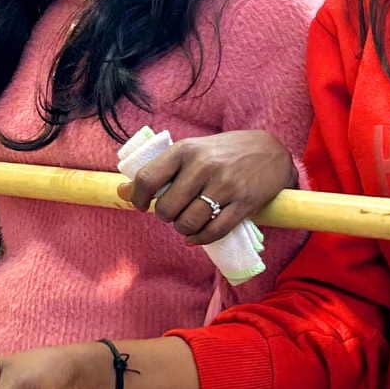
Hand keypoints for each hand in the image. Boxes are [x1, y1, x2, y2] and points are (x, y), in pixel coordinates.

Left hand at [120, 130, 296, 244]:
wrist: (270, 150)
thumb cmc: (222, 152)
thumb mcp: (190, 151)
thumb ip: (159, 170)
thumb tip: (119, 191)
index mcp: (185, 150)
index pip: (147, 179)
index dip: (139, 199)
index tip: (143, 205)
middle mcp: (203, 166)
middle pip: (167, 208)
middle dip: (166, 216)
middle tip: (173, 212)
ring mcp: (225, 185)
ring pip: (188, 223)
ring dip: (183, 229)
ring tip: (186, 222)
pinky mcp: (244, 203)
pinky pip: (214, 232)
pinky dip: (200, 238)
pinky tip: (196, 235)